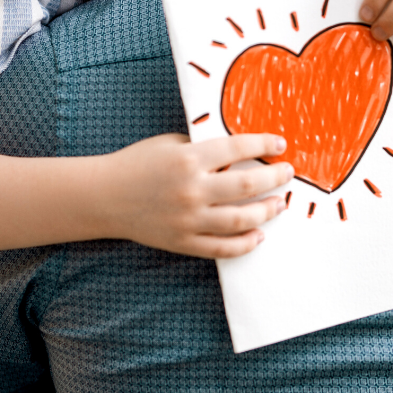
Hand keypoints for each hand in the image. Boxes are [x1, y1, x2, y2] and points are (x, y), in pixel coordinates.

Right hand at [96, 133, 293, 258]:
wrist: (105, 196)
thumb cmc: (139, 163)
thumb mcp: (171, 143)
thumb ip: (205, 148)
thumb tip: (242, 152)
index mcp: (189, 159)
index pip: (237, 148)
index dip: (263, 145)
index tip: (280, 144)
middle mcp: (191, 190)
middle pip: (246, 186)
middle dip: (274, 179)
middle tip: (287, 174)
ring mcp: (188, 220)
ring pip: (241, 220)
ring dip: (267, 211)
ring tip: (280, 203)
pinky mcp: (183, 242)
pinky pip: (222, 248)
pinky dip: (245, 244)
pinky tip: (259, 235)